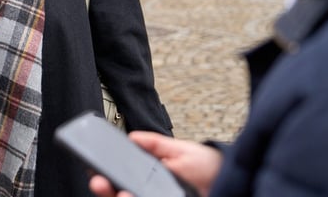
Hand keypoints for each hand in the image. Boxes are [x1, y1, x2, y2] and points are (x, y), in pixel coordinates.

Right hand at [88, 132, 220, 196]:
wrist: (232, 181)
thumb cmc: (206, 166)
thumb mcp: (178, 150)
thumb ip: (154, 144)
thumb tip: (130, 136)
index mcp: (146, 178)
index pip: (119, 179)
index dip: (105, 176)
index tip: (96, 171)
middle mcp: (146, 193)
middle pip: (119, 195)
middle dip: (106, 190)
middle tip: (99, 183)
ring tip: (122, 194)